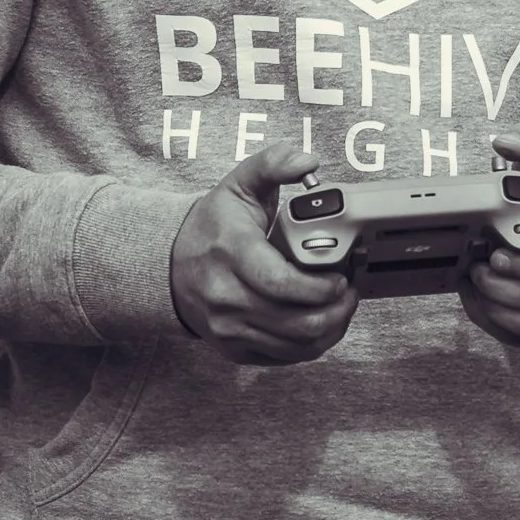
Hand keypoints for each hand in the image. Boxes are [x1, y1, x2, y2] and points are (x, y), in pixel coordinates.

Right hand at [170, 144, 359, 365]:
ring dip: (331, 328)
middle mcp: (227, 298)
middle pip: (296, 322)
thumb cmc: (212, 225)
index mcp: (232, 254)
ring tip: (342, 305)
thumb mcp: (239, 184)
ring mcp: (229, 328)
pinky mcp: (234, 349)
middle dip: (336, 309)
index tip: (342, 276)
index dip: (321, 287)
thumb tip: (307, 161)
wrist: (168, 265)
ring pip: (295, 346)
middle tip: (351, 291)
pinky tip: (322, 321)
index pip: (282, 284)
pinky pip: (284, 358)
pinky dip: (312, 345)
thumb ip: (274, 164)